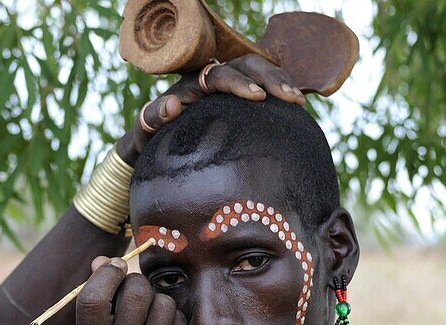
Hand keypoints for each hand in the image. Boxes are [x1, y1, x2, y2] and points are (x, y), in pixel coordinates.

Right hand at [74, 257, 189, 324]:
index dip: (105, 274)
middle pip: (135, 292)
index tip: (113, 269)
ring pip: (162, 301)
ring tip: (145, 314)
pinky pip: (179, 319)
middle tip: (131, 290)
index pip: (94, 298)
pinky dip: (169, 318)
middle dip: (134, 282)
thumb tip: (105, 259)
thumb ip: (95, 300)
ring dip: (154, 300)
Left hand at [116, 55, 305, 164]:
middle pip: (247, 64)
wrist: (156, 139)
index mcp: (192, 83)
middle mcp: (212, 78)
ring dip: (281, 82)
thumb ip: (155, 116)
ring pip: (259, 71)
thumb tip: (172, 104)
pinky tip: (297, 106)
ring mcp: (228, 85)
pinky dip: (280, 91)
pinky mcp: (239, 97)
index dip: (239, 83)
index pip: (220, 74)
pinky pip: (263, 86)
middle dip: (270, 77)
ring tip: (299, 101)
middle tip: (290, 97)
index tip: (257, 97)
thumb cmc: (151, 135)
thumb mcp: (147, 129)